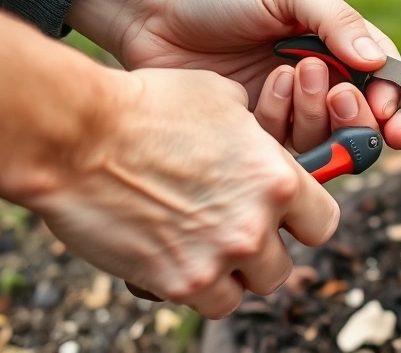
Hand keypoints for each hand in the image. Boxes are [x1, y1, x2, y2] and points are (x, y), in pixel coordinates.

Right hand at [27, 67, 336, 318]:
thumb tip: (263, 141)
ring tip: (200, 247)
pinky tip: (173, 260)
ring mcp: (219, 256)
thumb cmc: (148, 105)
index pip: (322, 222)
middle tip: (232, 231)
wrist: (77, 136)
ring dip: (229, 274)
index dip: (303, 221)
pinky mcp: (177, 282)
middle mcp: (257, 223)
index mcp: (277, 177)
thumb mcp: (221, 98)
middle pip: (282, 265)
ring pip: (245, 290)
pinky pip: (207, 303)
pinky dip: (194, 288)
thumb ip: (255, 132)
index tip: (285, 218)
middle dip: (261, 252)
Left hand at [67, 0, 400, 150]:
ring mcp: (287, 112)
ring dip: (315, 111)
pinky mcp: (254, 137)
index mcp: (336, 44)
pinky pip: (283, 148)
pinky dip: (280, 120)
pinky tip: (262, 88)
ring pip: (326, 137)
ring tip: (290, 73)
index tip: (391, 112)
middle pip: (362, 120)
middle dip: (360, 117)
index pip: (383, 79)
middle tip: (341, 98)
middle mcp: (319, 82)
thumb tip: (377, 62)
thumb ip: (335, 19)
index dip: (394, 100)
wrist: (151, 12)